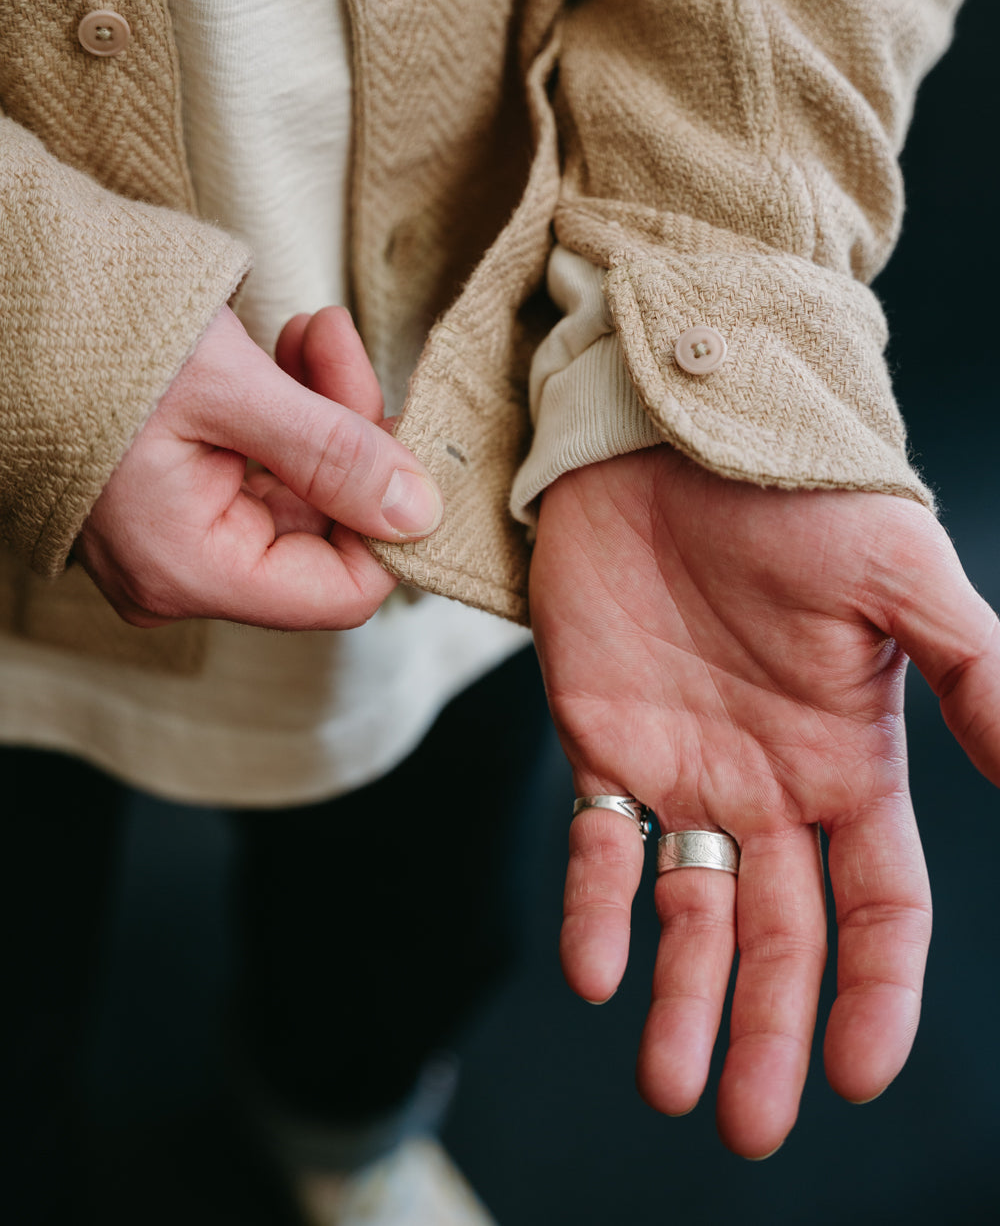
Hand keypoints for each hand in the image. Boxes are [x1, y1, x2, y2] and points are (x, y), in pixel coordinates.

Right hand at [76, 305, 441, 628]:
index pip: (341, 590)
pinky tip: (289, 348)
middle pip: (325, 530)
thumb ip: (333, 452)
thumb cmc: (97, 342)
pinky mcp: (179, 501)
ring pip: (303, 491)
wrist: (14, 301)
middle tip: (337, 344)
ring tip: (310, 331)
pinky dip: (292, 411)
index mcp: (190, 569)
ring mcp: (178, 540)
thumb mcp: (229, 389)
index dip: (390, 520)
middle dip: (352, 434)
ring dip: (325, 408)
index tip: (403, 432)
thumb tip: (420, 513)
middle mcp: (184, 573)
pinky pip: (265, 471)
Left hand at [530, 447, 999, 1157]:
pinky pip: (593, 843)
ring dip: (681, 1002)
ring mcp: (685, 767)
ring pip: (690, 914)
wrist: (671, 432)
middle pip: (781, 937)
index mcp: (852, 762)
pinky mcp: (601, 736)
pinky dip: (593, 907)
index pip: (880, 906)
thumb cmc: (794, 495)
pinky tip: (594, 970)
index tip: (857, 1073)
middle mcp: (772, 784)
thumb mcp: (901, 581)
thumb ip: (982, 676)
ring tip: (670, 1087)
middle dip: (770, 1031)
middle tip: (749, 1129)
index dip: (877, 993)